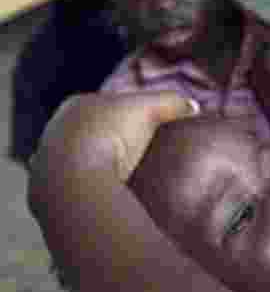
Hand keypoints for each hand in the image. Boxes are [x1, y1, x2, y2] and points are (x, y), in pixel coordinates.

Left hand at [32, 92, 198, 180]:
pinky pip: (87, 181)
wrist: (76, 180)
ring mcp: (55, 159)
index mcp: (78, 104)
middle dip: (119, 138)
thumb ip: (171, 102)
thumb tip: (193, 105)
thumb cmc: (109, 135)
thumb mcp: (148, 109)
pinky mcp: (58, 187)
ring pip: (90, 156)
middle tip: (147, 149)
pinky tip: (119, 189)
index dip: (133, 111)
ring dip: (109, 163)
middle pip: (98, 130)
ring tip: (136, 173)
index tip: (154, 123)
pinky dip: (101, 183)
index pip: (110, 103)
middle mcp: (60, 129)